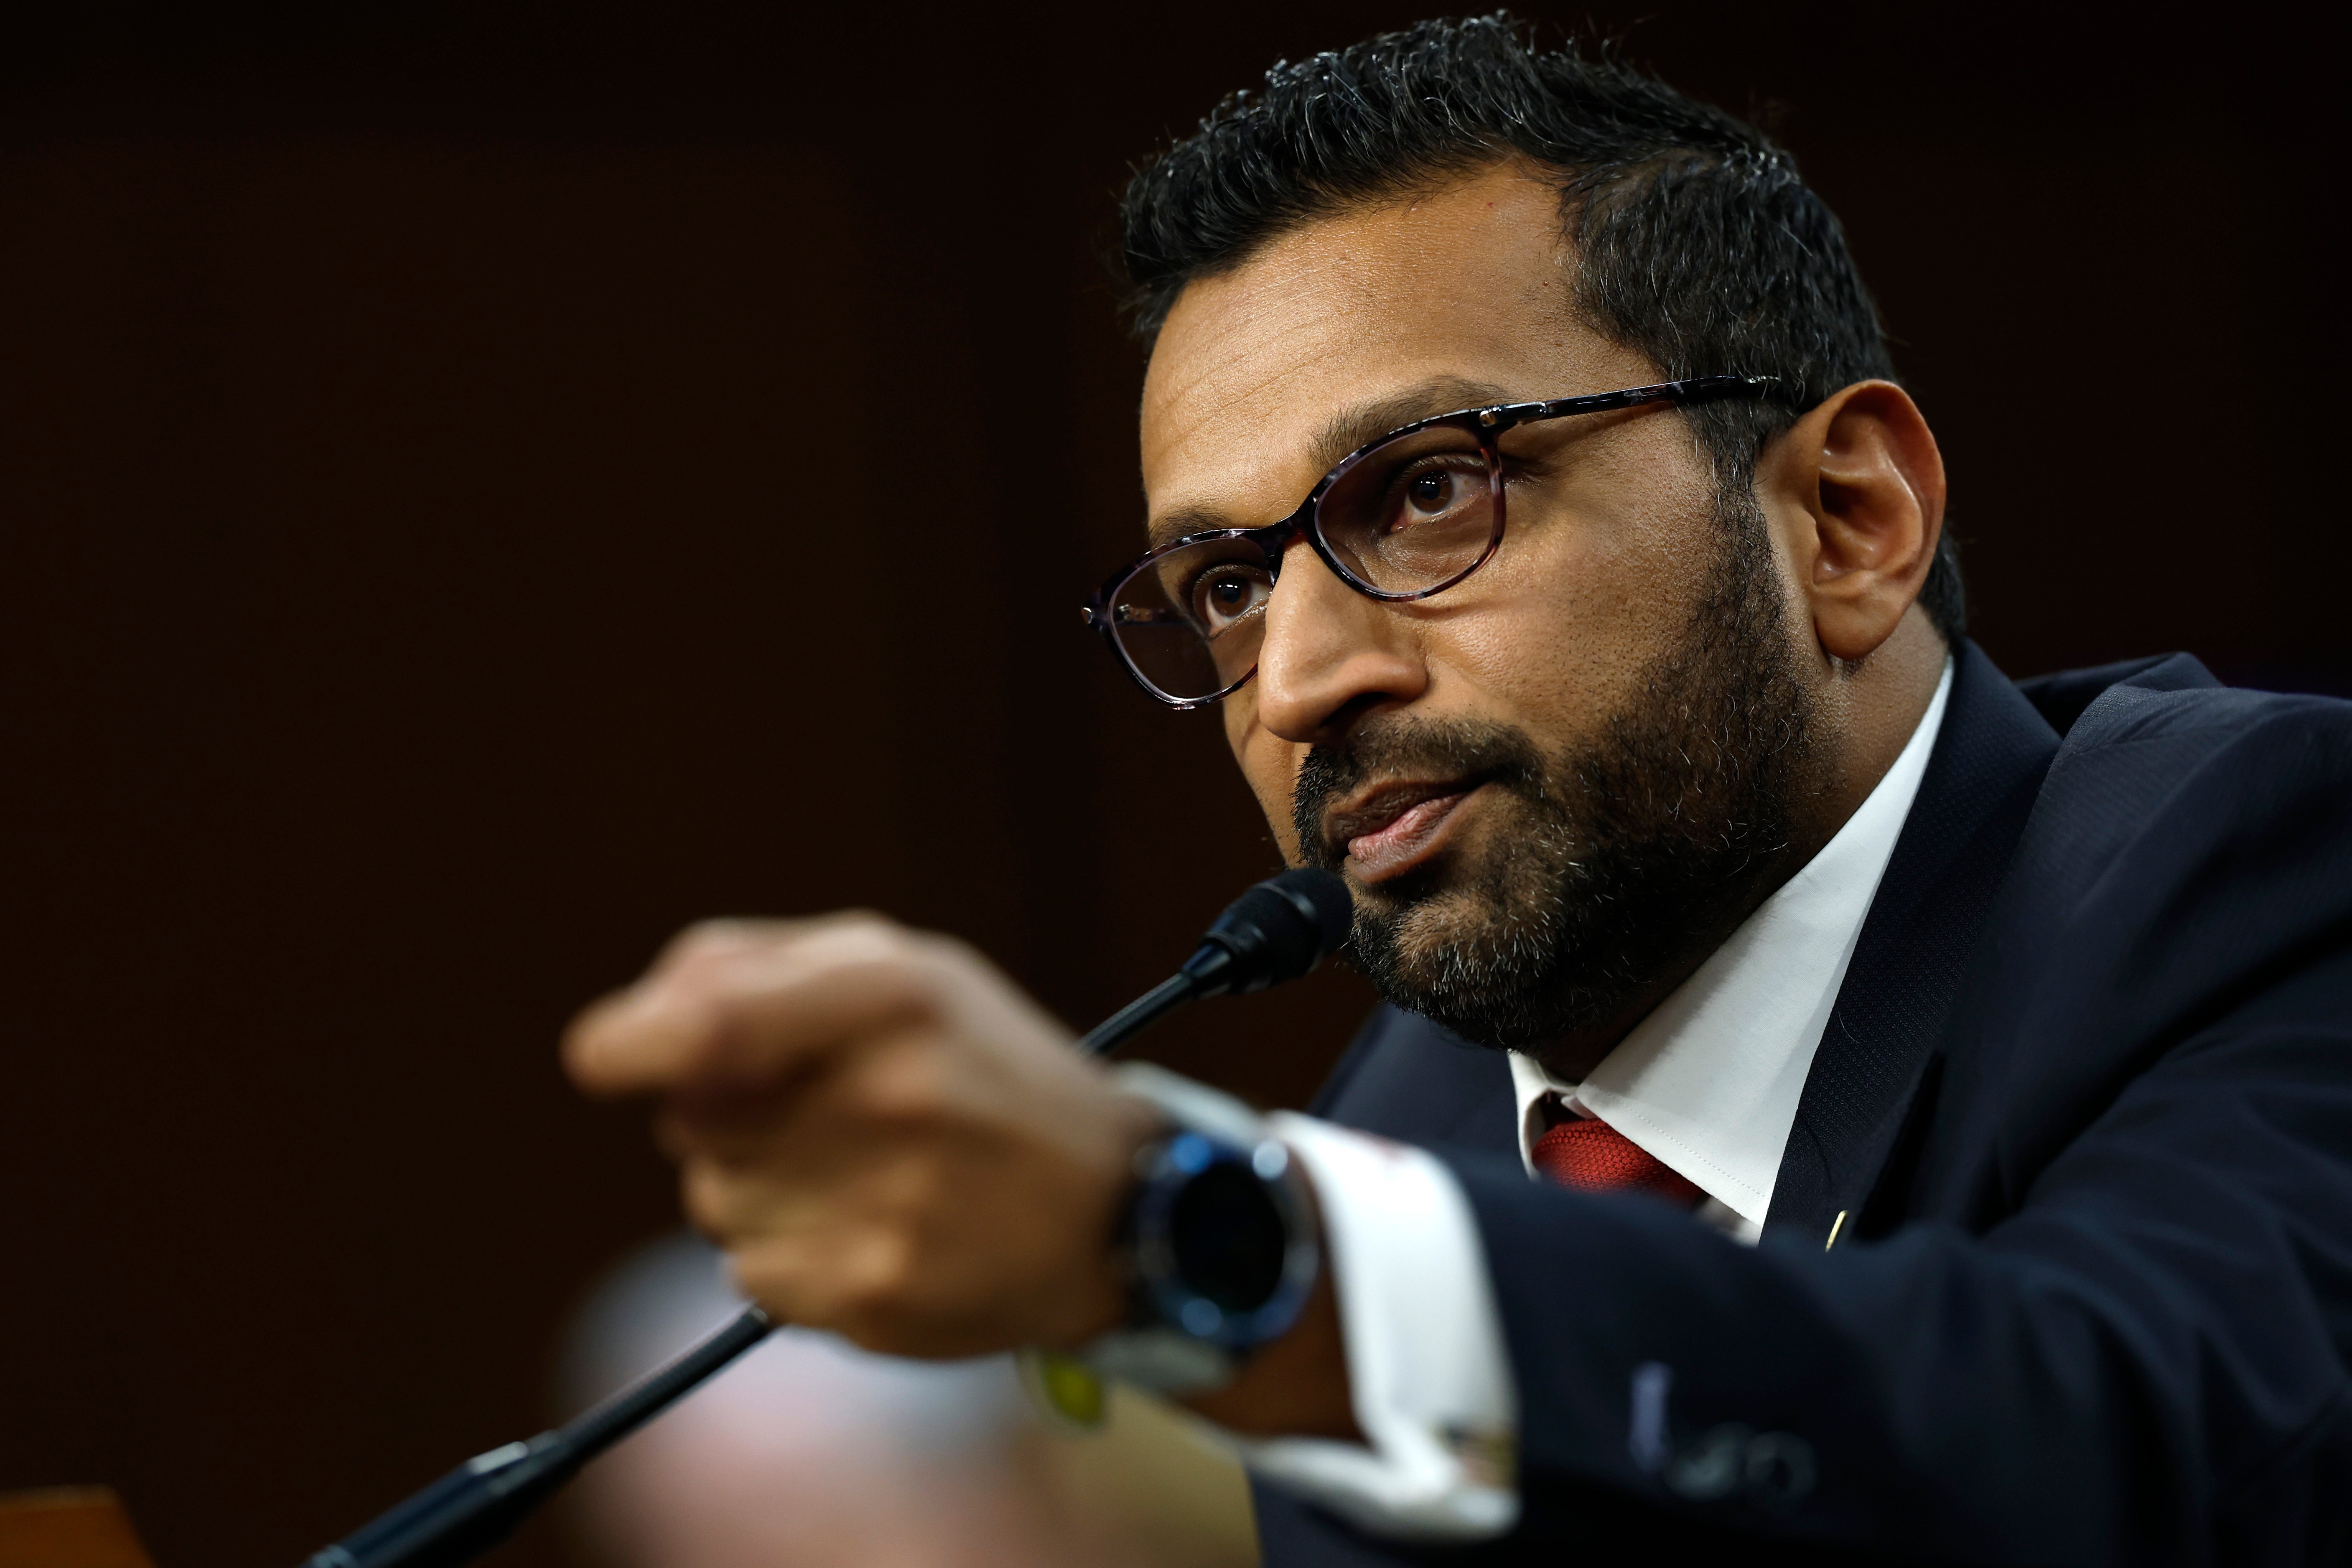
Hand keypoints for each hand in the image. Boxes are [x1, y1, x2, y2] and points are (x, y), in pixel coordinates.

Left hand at [563, 914, 1162, 1358]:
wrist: (1117, 1206)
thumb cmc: (985, 1072)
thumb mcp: (900, 971)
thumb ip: (756, 970)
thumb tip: (627, 1029)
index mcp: (893, 992)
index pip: (709, 1017)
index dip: (630, 1042)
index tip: (604, 1061)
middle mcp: (889, 1093)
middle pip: (691, 1122)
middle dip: (724, 1121)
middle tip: (828, 1118)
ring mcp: (886, 1201)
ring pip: (713, 1204)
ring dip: (759, 1192)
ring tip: (865, 1178)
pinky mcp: (877, 1292)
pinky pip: (752, 1276)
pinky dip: (789, 1262)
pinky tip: (874, 1235)